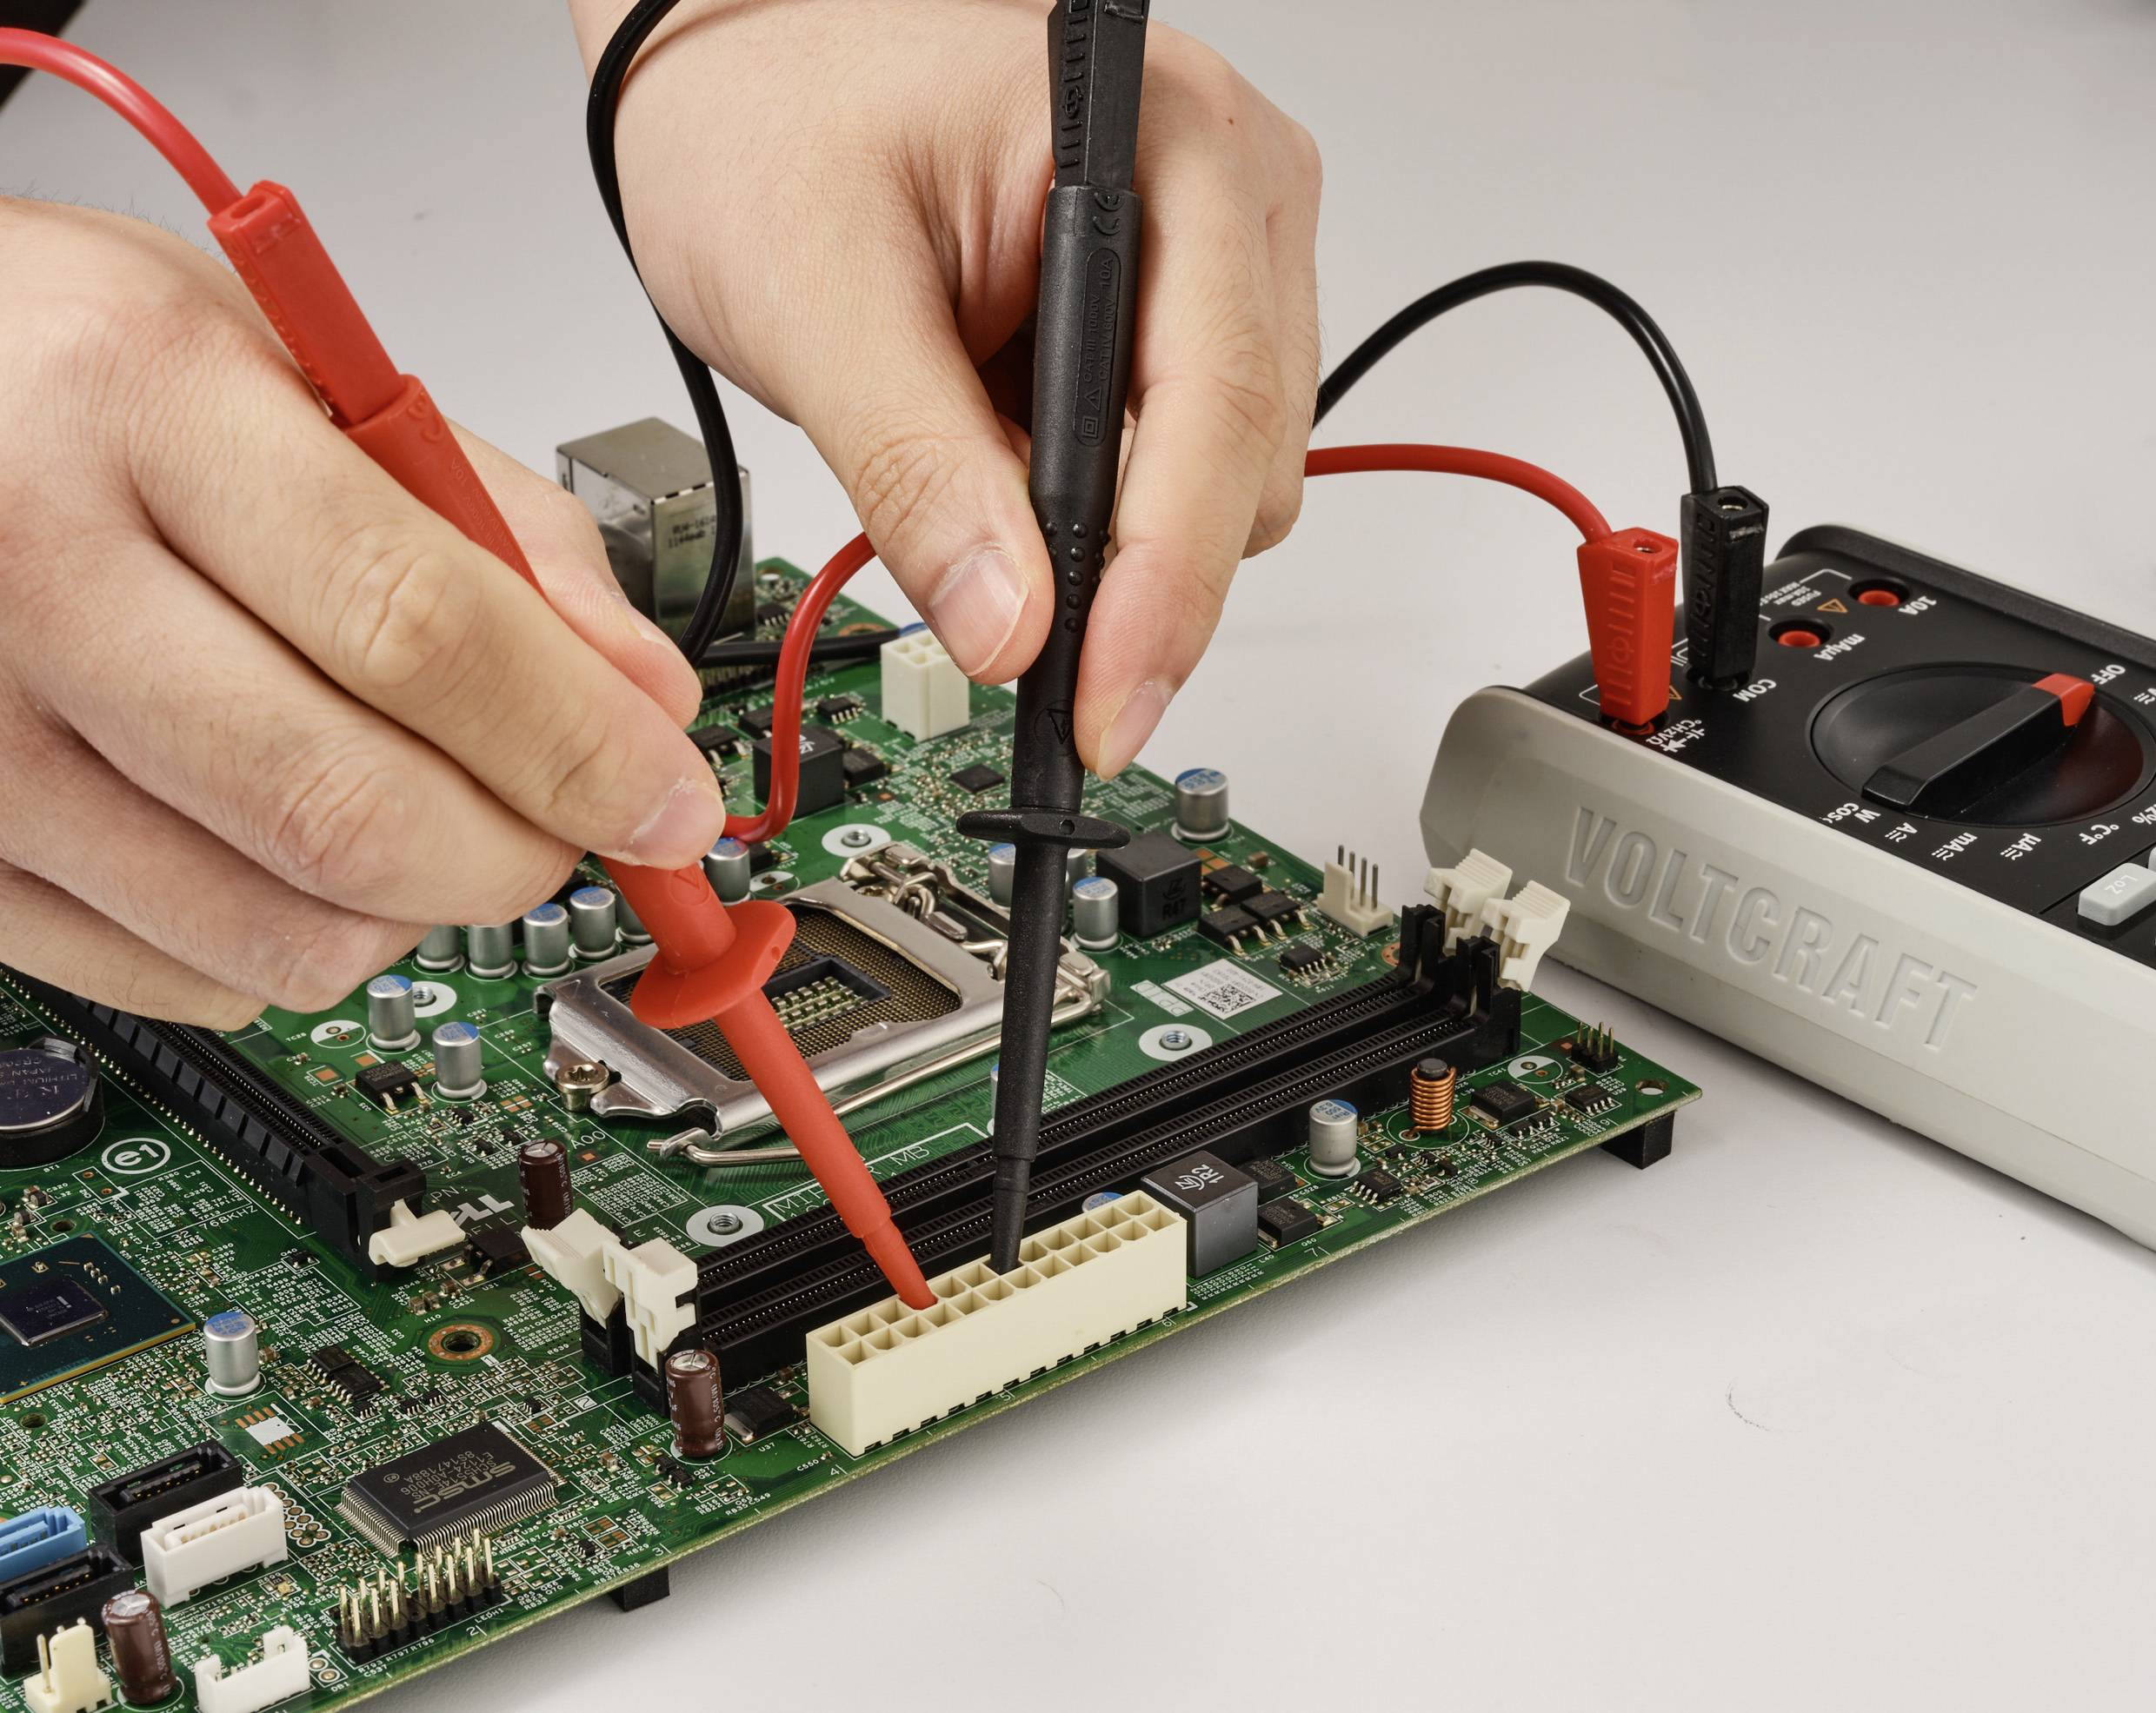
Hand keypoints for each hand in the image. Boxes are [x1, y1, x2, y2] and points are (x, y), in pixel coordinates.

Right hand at [0, 201, 723, 1026]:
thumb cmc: (72, 366)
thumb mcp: (294, 362)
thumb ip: (496, 520)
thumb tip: (645, 696)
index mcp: (141, 406)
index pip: (418, 627)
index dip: (580, 743)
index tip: (672, 801)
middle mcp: (31, 575)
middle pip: (352, 810)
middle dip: (523, 853)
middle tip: (574, 827)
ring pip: (282, 932)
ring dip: (422, 911)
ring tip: (435, 816)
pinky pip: (187, 978)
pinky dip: (302, 944)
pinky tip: (302, 850)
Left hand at [572, 0, 1320, 774]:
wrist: (739, 58)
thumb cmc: (767, 107)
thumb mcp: (810, 292)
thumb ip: (914, 468)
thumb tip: (1010, 628)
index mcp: (1165, 148)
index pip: (1214, 409)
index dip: (1162, 588)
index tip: (1098, 706)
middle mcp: (1227, 195)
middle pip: (1244, 467)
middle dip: (1128, 569)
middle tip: (999, 616)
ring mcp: (1218, 255)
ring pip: (1224, 483)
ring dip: (1104, 533)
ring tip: (970, 467)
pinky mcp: (1178, 311)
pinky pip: (1175, 461)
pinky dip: (1087, 500)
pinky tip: (998, 449)